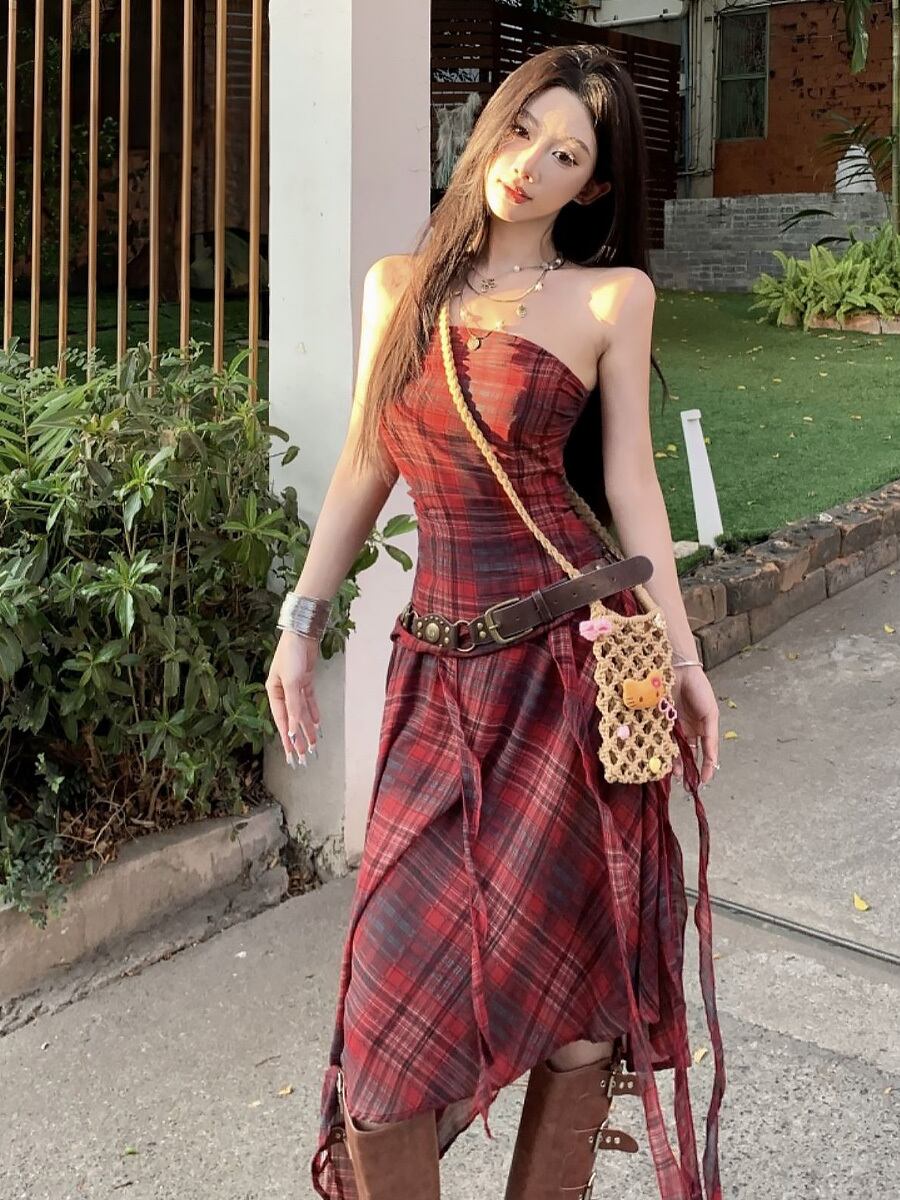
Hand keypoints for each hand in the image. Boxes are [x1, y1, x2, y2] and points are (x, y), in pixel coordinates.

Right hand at [265, 630, 321, 764]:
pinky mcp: (305, 680)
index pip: (282, 721)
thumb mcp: (292, 682)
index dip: (287, 738)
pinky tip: (316, 724)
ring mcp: (295, 686)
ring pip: (301, 712)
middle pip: (291, 719)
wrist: (302, 633)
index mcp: (274, 692)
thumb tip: (292, 728)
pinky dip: (312, 712)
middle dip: (298, 737)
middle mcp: (283, 691)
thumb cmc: (291, 655)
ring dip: (307, 728)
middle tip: (303, 756)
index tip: (291, 754)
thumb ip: (293, 706)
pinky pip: (309, 701)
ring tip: (313, 744)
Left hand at [671, 665, 718, 787]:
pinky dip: (662, 749)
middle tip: (684, 781)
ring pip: (672, 748)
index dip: (704, 767)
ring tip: (674, 774)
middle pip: (686, 753)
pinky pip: (660, 738)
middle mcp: (685, 729)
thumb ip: (710, 738)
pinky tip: (663, 759)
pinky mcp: (657, 721)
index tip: (703, 781)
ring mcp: (671, 725)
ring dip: (674, 762)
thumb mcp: (710, 715)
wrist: (679, 670)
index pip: (703, 752)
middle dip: (686, 767)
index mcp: (700, 728)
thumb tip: (712, 760)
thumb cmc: (699, 690)